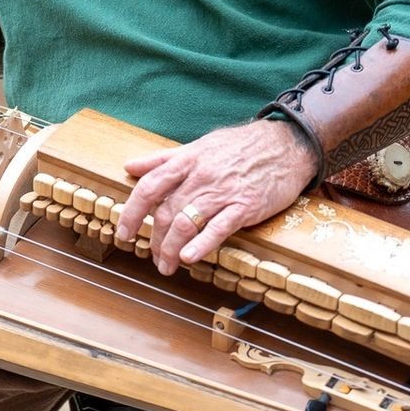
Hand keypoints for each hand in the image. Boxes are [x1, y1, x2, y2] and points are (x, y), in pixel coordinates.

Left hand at [114, 119, 319, 275]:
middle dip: (154, 239)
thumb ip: (164, 159)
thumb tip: (130, 167)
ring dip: (171, 249)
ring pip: (186, 223)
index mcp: (187, 161)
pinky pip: (218, 228)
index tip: (123, 232)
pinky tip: (189, 258)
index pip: (149, 187)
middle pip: (166, 211)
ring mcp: (222, 192)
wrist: (286, 144)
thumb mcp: (199, 146)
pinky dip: (200, 245)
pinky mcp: (245, 207)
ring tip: (167, 266)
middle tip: (152, 257)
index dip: (132, 211)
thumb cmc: (240, 146)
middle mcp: (201, 177)